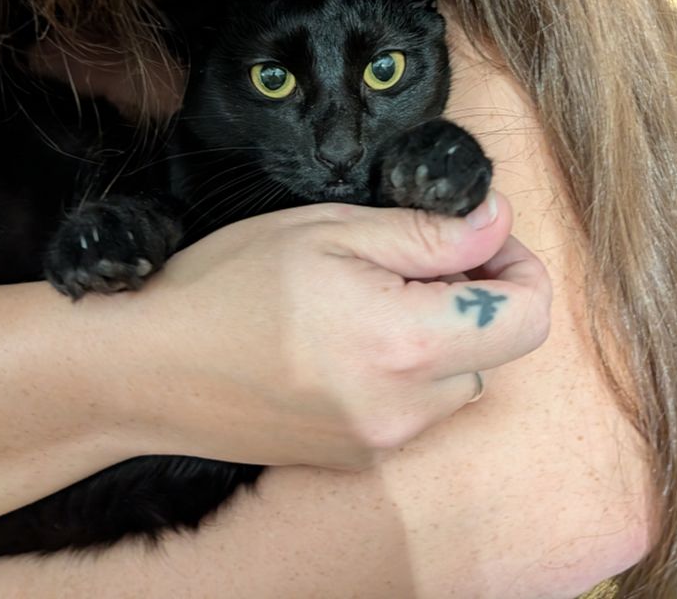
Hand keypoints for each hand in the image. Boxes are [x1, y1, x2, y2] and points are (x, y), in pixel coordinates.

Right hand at [119, 193, 550, 470]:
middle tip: (414, 258)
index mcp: (406, 342)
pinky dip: (409, 369)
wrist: (149, 369)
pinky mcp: (359, 457)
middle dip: (476, 295)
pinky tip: (349, 340)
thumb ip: (427, 232)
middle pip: (497, 347)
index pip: (527, 316)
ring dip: (442, 334)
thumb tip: (497, 220)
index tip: (480, 236)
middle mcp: (408, 406)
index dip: (519, 266)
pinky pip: (419, 408)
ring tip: (374, 299)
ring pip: (460, 379)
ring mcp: (384, 441)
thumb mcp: (329, 229)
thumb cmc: (229, 283)